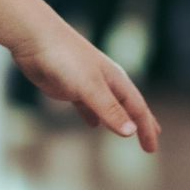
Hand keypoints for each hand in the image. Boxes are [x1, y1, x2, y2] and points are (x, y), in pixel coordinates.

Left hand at [11, 14, 160, 147]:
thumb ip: (109, 110)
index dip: (146, 129)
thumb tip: (131, 132)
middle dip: (141, 123)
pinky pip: (87, 106)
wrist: (36, 39)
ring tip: (128, 132)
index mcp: (116, 81)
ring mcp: (87, 84)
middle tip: (153, 139)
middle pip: (129, 106)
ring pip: (109, 107)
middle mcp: (105, 82)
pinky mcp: (69, 87)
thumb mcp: (90, 87)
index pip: (138, 109)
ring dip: (120, 120)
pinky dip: (93, 116)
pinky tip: (93, 125)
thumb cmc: (66, 59)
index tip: (152, 150)